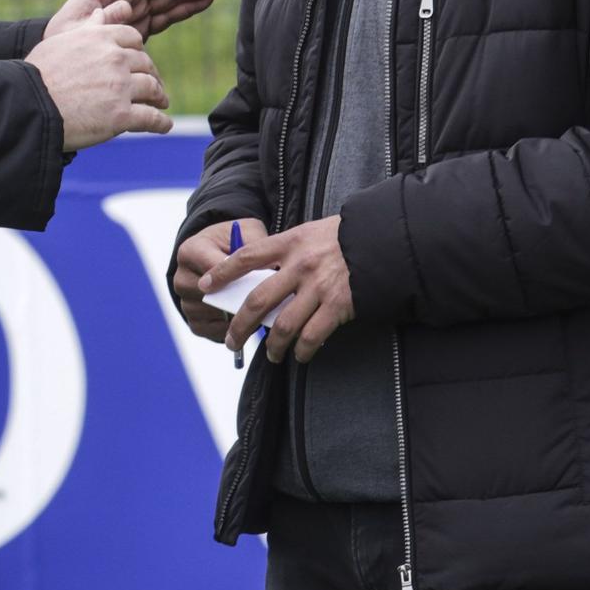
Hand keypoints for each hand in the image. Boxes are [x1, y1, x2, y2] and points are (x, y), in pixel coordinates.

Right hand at [26, 5, 172, 150]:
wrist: (27, 106)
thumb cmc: (38, 74)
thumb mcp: (62, 40)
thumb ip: (88, 27)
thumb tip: (101, 10)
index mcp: (100, 37)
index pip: (133, 39)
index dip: (138, 52)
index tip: (138, 63)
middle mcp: (114, 58)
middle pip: (145, 64)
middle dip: (151, 76)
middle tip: (154, 87)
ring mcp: (119, 87)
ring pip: (152, 89)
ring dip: (159, 98)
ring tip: (161, 105)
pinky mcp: (121, 116)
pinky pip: (151, 118)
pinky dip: (161, 123)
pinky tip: (164, 125)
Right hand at [172, 218, 267, 341]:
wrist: (221, 254)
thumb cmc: (237, 242)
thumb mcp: (247, 232)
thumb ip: (256, 245)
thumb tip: (270, 269)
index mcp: (191, 250)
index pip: (213, 269)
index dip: (238, 278)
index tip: (262, 284)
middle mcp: (181, 277)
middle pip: (210, 295)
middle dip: (237, 299)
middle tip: (264, 302)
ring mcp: (185, 301)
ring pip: (212, 315)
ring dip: (233, 316)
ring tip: (257, 310)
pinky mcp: (193, 321)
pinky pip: (212, 332)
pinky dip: (231, 329)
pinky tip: (246, 320)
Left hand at [199, 215, 354, 363]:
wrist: (384, 241)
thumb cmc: (345, 237)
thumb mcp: (311, 233)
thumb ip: (286, 251)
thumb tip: (261, 273)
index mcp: (290, 243)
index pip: (246, 257)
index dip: (221, 273)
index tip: (205, 286)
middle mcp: (299, 265)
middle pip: (257, 300)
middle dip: (239, 325)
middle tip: (231, 340)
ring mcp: (318, 287)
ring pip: (282, 326)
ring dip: (272, 346)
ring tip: (270, 355)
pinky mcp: (337, 306)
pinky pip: (311, 336)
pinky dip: (302, 351)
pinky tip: (299, 356)